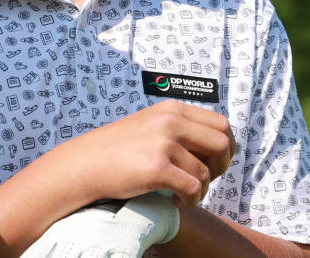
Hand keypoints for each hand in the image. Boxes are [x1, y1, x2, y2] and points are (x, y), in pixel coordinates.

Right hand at [48, 100, 234, 209]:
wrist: (84, 164)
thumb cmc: (117, 150)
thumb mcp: (151, 125)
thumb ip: (180, 128)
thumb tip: (218, 146)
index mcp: (172, 109)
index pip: (222, 124)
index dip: (226, 148)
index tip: (211, 163)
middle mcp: (171, 121)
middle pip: (223, 143)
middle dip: (220, 167)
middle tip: (203, 179)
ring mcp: (163, 143)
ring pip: (206, 172)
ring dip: (200, 190)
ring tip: (181, 194)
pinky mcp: (156, 167)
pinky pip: (193, 189)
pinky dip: (190, 201)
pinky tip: (175, 201)